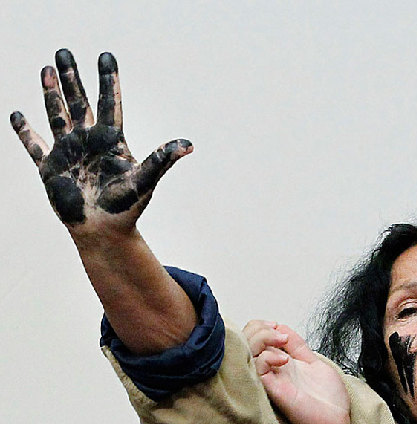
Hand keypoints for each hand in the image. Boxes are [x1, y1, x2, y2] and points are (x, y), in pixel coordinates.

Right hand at [10, 49, 191, 238]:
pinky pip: (34, 146)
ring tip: (46, 68)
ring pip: (57, 116)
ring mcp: (68, 152)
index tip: (106, 56)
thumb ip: (162, 159)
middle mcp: (89, 141)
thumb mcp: (145, 179)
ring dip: (51, 94)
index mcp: (111, 140)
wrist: (103, 229)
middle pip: (79, 102)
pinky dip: (25, 131)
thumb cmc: (127, 206)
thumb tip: (189, 145)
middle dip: (71, 77)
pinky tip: (17, 115)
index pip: (108, 103)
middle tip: (64, 52)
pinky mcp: (50, 168)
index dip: (107, 80)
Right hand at [243, 320, 350, 423]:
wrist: (338, 420)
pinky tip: (283, 359)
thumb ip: (298, 346)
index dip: (261, 327)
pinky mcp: (273, 389)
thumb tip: (283, 327)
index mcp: (280, 363)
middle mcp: (272, 370)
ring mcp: (272, 379)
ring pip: (248, 352)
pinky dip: (267, 358)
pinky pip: (258, 369)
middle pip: (247, 342)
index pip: (255, 339)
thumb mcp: (314, 362)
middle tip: (275, 330)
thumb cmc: (329, 400)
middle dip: (258, 328)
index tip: (275, 324)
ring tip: (281, 340)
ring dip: (262, 338)